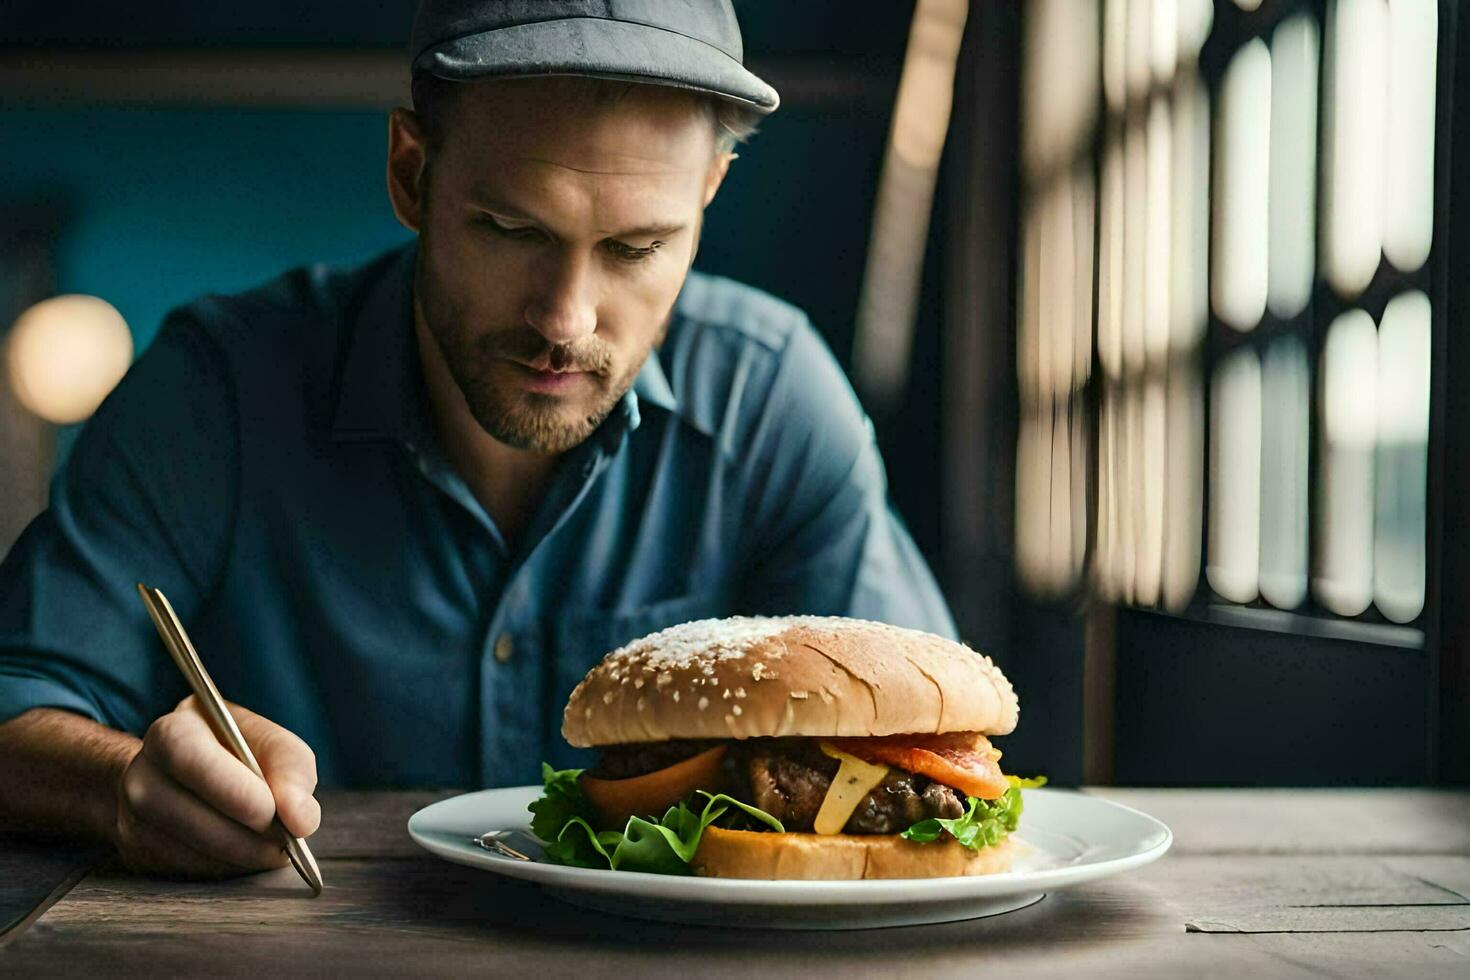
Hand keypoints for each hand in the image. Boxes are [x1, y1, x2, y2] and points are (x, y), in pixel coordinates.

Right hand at [112, 696, 319, 876]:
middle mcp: (141, 775)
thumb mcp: (272, 744)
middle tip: (284, 842)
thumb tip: (302, 820)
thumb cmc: (240, 752)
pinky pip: (185, 872)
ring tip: (274, 851)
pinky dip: (225, 871)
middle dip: (242, 835)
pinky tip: (248, 858)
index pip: (188, 756)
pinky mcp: (140, 855)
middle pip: (182, 812)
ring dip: (238, 857)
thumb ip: (292, 771)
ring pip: (183, 850)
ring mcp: (132, 819)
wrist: (191, 776)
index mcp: (171, 732)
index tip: (271, 812)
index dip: (231, 789)